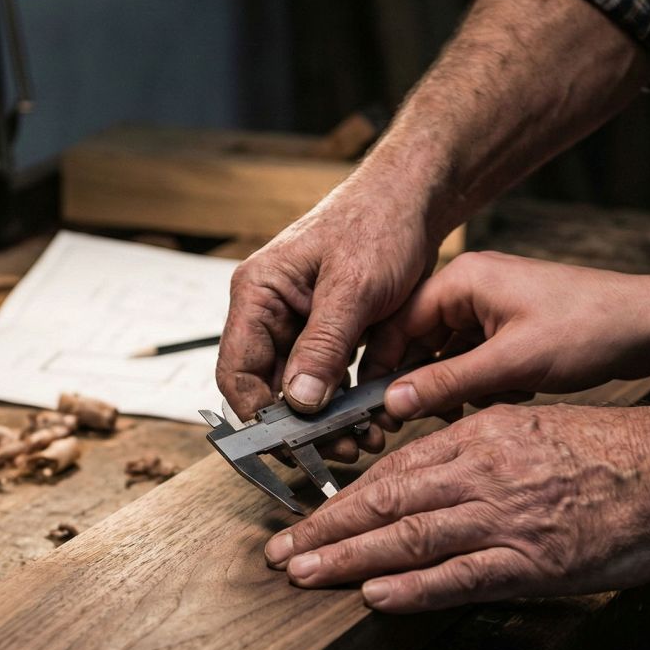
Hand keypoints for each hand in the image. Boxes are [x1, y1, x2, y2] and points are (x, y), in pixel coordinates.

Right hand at [216, 171, 437, 456]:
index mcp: (257, 295)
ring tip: (364, 438)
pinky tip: (372, 416)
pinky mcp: (326, 332)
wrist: (412, 200)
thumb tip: (299, 402)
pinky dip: (346, 400)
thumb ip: (322, 346)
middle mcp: (269, 313)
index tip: (291, 445)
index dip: (258, 415)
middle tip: (340, 450)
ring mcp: (297, 324)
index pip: (237, 370)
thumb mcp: (353, 288)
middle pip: (267, 387)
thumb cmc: (378, 224)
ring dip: (328, 418)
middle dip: (301, 425)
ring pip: (299, 389)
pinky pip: (326, 377)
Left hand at [263, 403, 649, 611]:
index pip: (390, 470)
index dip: (340, 496)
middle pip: (384, 502)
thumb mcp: (518, 427)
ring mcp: (502, 518)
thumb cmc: (593, 448)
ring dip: (349, 558)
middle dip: (324, 529)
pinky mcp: (531, 561)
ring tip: (306, 573)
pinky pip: (460, 577)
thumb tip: (410, 477)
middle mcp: (478, 474)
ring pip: (408, 538)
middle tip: (282, 550)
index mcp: (474, 437)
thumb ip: (461, 450)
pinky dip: (414, 588)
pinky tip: (375, 595)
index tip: (307, 514)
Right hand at [363, 252, 649, 420]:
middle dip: (426, 381)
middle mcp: (467, 289)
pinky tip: (509, 391)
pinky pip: (470, 360)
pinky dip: (481, 382)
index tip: (376, 405)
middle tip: (432, 414)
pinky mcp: (503, 327)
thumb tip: (392, 403)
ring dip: (458, 386)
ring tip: (487, 399)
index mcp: (460, 281)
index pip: (397, 324)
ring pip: (444, 356)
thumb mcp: (511, 363)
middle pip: (417, 342)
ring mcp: (486, 308)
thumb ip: (446, 384)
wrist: (649, 327)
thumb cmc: (589, 329)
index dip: (383, 367)